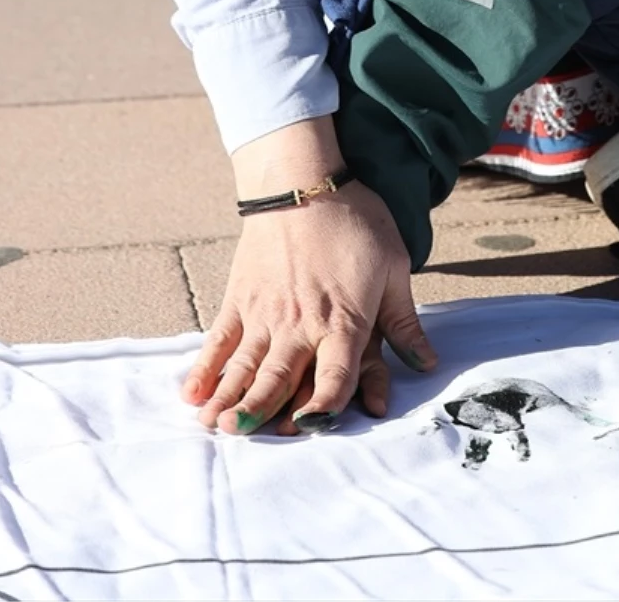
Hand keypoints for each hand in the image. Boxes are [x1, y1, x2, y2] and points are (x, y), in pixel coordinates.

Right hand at [182, 121, 435, 435]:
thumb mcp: (393, 267)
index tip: (312, 430)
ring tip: (215, 428)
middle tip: (247, 439)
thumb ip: (403, 323)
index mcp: (343, 321)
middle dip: (263, 413)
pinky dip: (206, 368)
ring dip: (230, 400)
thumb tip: (426, 364)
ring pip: (246, 367)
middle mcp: (301, 325)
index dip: (324, 408)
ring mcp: (265, 313)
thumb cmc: (356, 221)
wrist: (304, 181)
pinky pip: (220, 341)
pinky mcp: (240, 299)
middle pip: (281, 380)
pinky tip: (192, 394)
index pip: (334, 377)